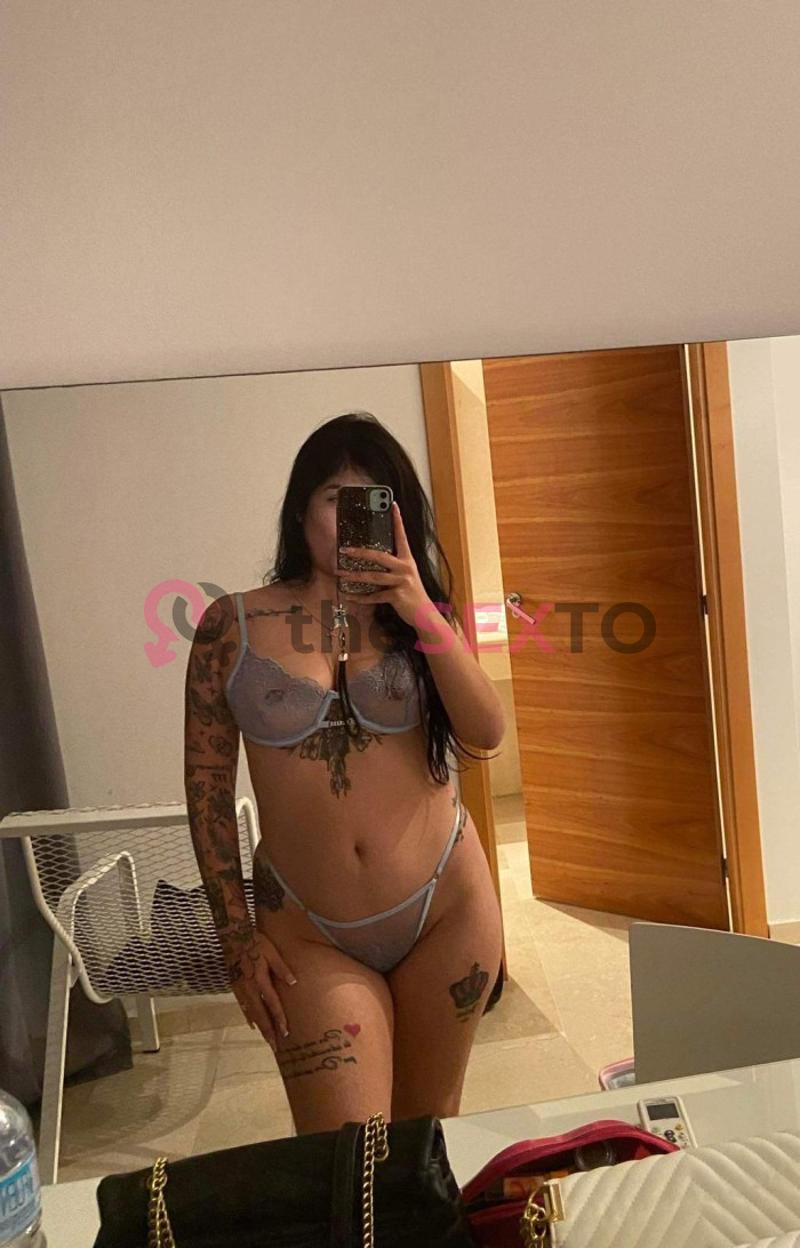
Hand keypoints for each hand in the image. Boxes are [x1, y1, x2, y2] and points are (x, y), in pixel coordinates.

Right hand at [225, 927, 296, 1050]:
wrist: (233, 936)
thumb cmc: (256, 941)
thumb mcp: (272, 952)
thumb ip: (282, 969)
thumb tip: (293, 983)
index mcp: (260, 980)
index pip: (272, 1003)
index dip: (279, 1019)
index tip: (286, 1033)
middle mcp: (249, 988)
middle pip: (260, 1014)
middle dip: (268, 1031)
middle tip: (276, 1046)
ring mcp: (241, 989)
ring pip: (251, 1013)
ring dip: (260, 1027)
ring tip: (267, 1039)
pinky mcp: (235, 986)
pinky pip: (243, 1006)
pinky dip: (248, 1017)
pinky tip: (252, 1024)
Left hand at [338, 500, 431, 629]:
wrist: (424, 614)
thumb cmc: (413, 593)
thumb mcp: (407, 575)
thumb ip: (394, 567)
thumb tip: (375, 560)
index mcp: (408, 560)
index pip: (402, 536)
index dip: (398, 521)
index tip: (393, 506)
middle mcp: (405, 568)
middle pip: (379, 556)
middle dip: (360, 552)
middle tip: (344, 550)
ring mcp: (402, 581)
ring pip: (373, 577)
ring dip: (354, 576)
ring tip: (341, 574)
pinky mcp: (397, 596)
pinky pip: (375, 596)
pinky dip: (361, 598)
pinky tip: (350, 596)